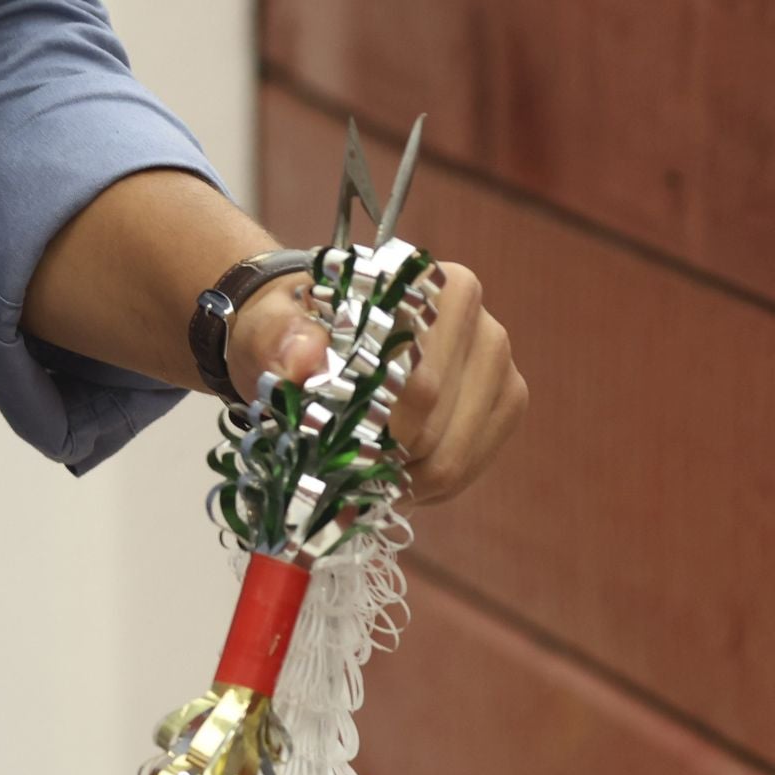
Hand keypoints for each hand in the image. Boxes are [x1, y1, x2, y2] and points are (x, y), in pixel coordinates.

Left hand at [226, 261, 526, 503]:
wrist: (316, 339)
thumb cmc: (293, 334)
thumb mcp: (267, 330)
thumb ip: (277, 338)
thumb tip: (303, 360)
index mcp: (426, 289)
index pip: (416, 389)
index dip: (373, 433)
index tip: (333, 445)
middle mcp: (477, 319)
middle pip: (437, 426)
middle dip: (385, 461)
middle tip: (342, 467)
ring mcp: (499, 363)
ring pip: (457, 454)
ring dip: (406, 479)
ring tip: (366, 472)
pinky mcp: (507, 400)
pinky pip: (473, 465)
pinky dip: (430, 484)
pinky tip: (398, 473)